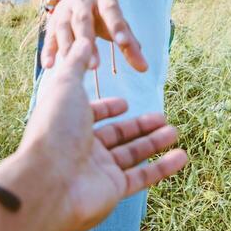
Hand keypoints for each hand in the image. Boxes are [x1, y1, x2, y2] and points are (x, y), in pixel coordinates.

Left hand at [0, 35, 186, 230]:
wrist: (49, 181)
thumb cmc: (55, 128)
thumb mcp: (65, 86)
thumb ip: (76, 63)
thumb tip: (82, 41)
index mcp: (69, 123)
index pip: (91, 115)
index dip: (107, 108)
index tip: (125, 103)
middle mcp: (82, 148)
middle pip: (117, 135)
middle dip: (140, 125)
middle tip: (162, 116)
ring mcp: (99, 171)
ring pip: (132, 154)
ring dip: (154, 142)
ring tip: (174, 131)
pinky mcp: (114, 189)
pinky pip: (143, 177)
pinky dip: (163, 167)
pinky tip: (181, 156)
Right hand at [41, 0, 146, 71]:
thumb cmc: (102, 13)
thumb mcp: (117, 22)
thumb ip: (129, 44)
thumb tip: (143, 68)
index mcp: (104, 0)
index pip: (111, 11)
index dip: (117, 27)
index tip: (123, 43)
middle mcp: (82, 2)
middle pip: (84, 21)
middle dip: (88, 43)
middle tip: (95, 66)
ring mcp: (65, 10)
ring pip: (64, 27)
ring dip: (68, 47)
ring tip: (74, 67)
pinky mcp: (52, 21)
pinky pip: (49, 36)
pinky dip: (48, 50)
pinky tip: (49, 65)